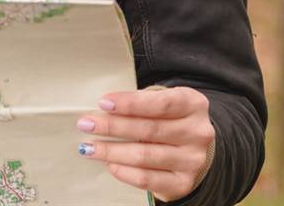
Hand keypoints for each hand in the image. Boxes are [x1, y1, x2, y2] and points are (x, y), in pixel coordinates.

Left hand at [76, 85, 215, 201]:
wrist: (190, 148)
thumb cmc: (169, 118)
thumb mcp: (163, 101)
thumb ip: (142, 101)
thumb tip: (103, 108)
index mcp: (193, 104)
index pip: (160, 103)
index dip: (130, 103)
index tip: (104, 102)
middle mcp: (198, 133)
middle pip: (149, 129)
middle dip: (113, 127)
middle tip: (86, 124)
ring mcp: (192, 160)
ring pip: (144, 156)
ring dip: (112, 151)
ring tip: (89, 147)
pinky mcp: (182, 183)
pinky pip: (147, 178)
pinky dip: (124, 171)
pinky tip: (109, 164)